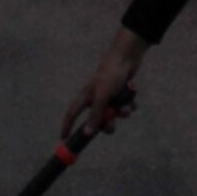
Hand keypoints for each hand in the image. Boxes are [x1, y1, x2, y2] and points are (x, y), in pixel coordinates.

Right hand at [62, 27, 145, 143]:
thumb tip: (87, 133)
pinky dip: (130, 104)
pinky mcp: (122, 93)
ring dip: (121, 112)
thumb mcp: (102, 96)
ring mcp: (110, 96)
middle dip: (107, 124)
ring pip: (115, 114)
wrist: (128, 57)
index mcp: (86, 97)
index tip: (64, 138)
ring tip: (126, 106)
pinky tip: (132, 98)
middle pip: (98, 120)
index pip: (72, 114)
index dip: (67, 126)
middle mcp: (96, 98)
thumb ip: (95, 115)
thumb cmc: (111, 74)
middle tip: (112, 124)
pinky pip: (126, 106)